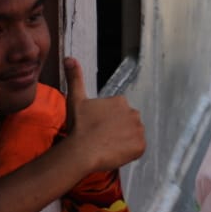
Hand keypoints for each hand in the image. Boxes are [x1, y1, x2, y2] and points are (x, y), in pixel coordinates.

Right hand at [62, 57, 145, 173]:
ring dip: (124, 141)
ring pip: (133, 136)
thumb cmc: (78, 126)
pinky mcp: (141, 146)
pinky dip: (129, 152)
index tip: (97, 128)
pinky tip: (115, 153)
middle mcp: (134, 112)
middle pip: (127, 123)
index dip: (107, 122)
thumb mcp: (75, 99)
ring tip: (107, 147)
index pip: (117, 112)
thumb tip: (70, 58)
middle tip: (102, 139)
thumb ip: (75, 78)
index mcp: (120, 101)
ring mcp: (139, 130)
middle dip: (117, 130)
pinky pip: (137, 149)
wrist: (81, 150)